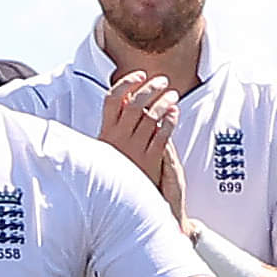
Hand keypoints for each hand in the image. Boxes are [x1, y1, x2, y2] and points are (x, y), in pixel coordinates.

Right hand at [99, 71, 186, 216]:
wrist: (115, 201)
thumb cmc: (109, 171)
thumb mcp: (102, 147)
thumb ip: (110, 125)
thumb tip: (118, 102)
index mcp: (106, 132)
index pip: (112, 98)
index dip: (126, 83)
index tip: (139, 75)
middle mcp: (120, 137)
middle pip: (135, 102)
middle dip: (150, 88)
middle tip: (162, 81)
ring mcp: (135, 147)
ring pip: (151, 116)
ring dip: (163, 101)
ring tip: (172, 94)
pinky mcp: (150, 159)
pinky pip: (163, 134)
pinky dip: (170, 120)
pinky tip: (175, 112)